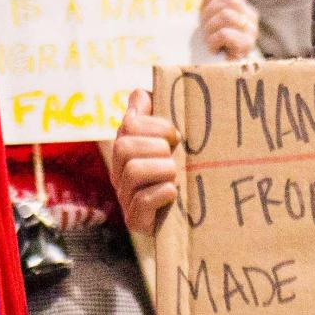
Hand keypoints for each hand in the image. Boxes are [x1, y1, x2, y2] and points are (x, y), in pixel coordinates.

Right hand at [110, 89, 182, 234]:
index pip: (129, 124)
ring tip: (175, 175)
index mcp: (126, 149)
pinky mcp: (135, 221)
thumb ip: (152, 114)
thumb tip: (140, 93)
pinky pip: (142, 201)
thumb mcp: (169, 140)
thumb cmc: (182, 172)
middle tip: (175, 156)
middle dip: (157, 147)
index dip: (156, 125)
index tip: (176, 135)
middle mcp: (120, 173)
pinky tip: (173, 192)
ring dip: (162, 170)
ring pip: (133, 171)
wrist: (194, 218)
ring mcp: (125, 198)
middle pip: (124, 147)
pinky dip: (162, 193)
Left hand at [198, 0, 260, 61]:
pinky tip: (214, 48)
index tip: (203, 2)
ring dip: (210, 28)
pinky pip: (225, 32)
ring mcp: (251, 30)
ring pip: (225, 14)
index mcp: (241, 3)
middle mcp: (250, 14)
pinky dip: (213, 41)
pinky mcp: (246, 45)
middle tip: (203, 27)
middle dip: (208, 12)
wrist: (213, 69)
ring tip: (209, 39)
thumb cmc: (208, 40)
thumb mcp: (207, 12)